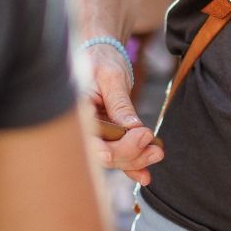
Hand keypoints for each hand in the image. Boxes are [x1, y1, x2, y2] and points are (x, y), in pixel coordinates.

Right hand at [84, 42, 162, 184]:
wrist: (100, 55)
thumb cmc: (101, 60)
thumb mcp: (111, 77)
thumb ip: (120, 103)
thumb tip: (133, 128)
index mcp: (74, 111)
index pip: (90, 141)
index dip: (116, 147)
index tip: (143, 134)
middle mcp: (79, 127)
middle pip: (102, 154)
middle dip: (130, 155)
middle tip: (154, 144)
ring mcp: (91, 134)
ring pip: (111, 158)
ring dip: (135, 160)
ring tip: (157, 152)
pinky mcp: (103, 136)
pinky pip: (116, 155)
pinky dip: (131, 165)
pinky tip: (145, 174)